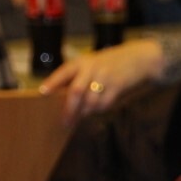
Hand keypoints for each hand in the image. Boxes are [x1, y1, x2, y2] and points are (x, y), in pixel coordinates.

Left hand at [40, 39, 164, 122]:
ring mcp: (105, 77)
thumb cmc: (110, 62)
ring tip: (81, 117)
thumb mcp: (91, 63)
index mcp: (82, 62)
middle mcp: (92, 69)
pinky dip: (99, 110)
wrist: (138, 58)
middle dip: (69, 109)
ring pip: (90, 101)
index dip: (53, 82)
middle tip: (65, 122)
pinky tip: (96, 110)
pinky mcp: (117, 86)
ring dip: (85, 112)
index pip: (64, 72)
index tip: (43, 92)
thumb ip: (77, 76)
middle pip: (76, 91)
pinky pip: (105, 103)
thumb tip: (61, 96)